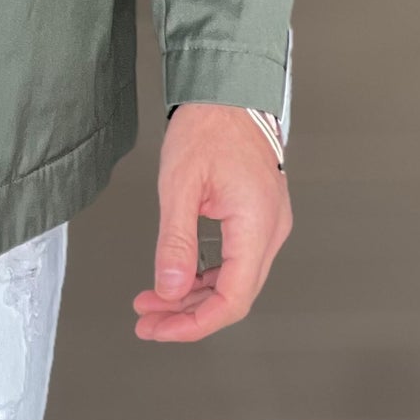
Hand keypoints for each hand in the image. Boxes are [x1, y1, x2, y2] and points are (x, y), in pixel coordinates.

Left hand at [134, 101, 290, 340]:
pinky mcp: (258, 217)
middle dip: (188, 314)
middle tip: (147, 320)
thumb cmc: (209, 125)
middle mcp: (271, 230)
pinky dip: (205, 274)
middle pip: (235, 295)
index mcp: (257, 225)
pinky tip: (178, 278)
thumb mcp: (180, 184)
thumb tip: (169, 290)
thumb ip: (176, 242)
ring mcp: (268, 224)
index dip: (195, 323)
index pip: (234, 299)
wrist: (228, 90)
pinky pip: (236, 260)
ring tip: (153, 302)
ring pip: (235, 280)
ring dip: (194, 296)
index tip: (161, 329)